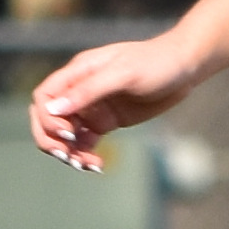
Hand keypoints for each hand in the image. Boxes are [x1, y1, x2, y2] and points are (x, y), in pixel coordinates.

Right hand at [28, 33, 205, 170]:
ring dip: (69, 152)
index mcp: (78, 73)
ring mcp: (92, 108)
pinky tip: (97, 165)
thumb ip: (88, 91)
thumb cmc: (155, 63)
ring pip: (64, 135)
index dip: (47, 118)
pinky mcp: (105, 122)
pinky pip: (83, 143)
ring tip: (88, 165)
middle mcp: (80, 91)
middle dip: (51, 140)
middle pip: (47, 118)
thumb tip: (54, 108)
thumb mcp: (123, 74)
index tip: (69, 132)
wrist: (184, 68)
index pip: (44, 97)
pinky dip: (84, 155)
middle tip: (68, 156)